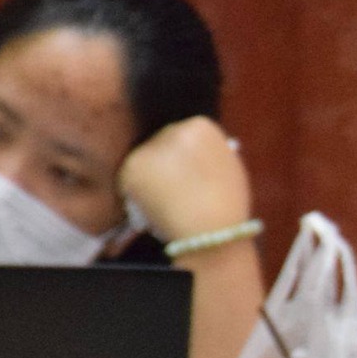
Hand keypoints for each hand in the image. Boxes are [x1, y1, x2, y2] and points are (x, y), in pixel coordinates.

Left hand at [117, 116, 251, 244]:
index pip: (184, 134)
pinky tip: (151, 208)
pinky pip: (129, 179)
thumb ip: (208, 156)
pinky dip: (135, 194)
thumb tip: (194, 156)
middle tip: (171, 192)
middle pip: (161, 144)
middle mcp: (174, 129)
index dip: (183, 157)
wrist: (211, 231)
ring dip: (148, 179)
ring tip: (163, 204)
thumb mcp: (227, 167)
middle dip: (163, 165)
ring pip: (144, 162)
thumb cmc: (227, 206)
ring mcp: (150, 147)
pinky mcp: (132, 166)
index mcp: (201, 126)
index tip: (187, 177)